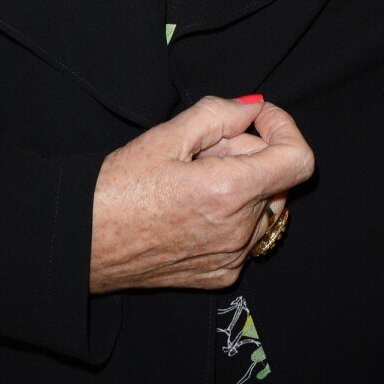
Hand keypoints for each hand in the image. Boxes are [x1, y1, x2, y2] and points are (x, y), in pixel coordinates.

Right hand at [89, 95, 314, 293]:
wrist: (85, 241)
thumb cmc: (117, 187)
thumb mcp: (166, 135)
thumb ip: (219, 114)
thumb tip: (253, 108)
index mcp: (230, 193)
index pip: (299, 160)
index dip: (284, 128)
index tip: (257, 118)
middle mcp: (239, 232)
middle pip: (275, 177)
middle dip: (249, 151)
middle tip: (202, 146)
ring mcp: (232, 258)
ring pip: (263, 206)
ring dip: (242, 183)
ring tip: (193, 176)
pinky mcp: (220, 275)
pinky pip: (247, 235)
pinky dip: (232, 213)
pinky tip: (192, 205)